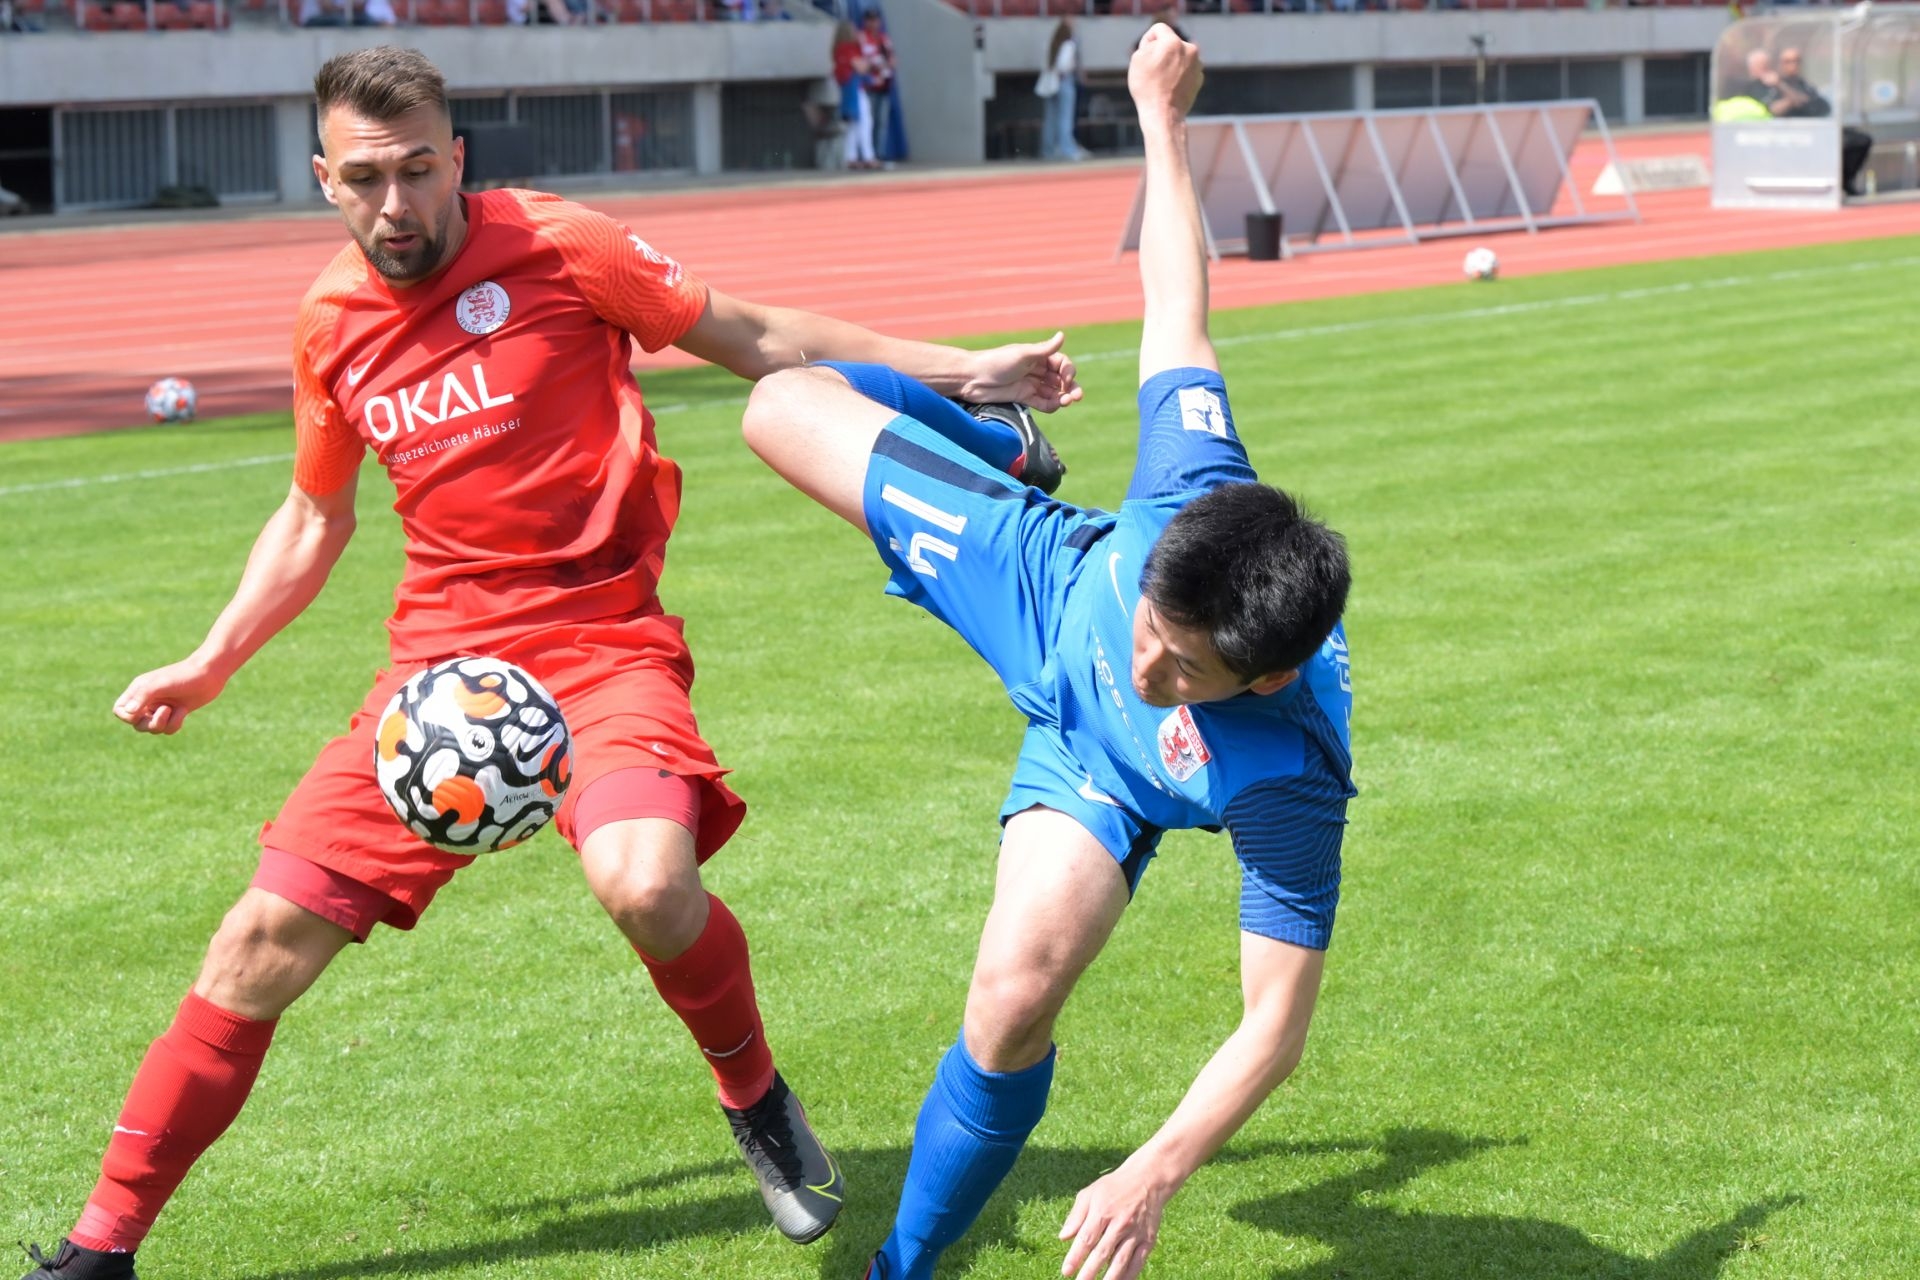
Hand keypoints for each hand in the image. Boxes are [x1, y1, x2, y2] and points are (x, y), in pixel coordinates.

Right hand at [115, 657, 226, 734]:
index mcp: (139, 690)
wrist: (210, 673)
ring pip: (153, 728)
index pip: (119, 710)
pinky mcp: (175, 713)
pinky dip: (176, 723)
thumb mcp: (161, 684)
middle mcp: (147, 700)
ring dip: (164, 723)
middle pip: (137, 724)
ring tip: (175, 709)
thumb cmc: (184, 676)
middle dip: (151, 723)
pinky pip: (168, 728)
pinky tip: (184, 710)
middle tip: (165, 711)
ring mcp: (161, 707)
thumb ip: (143, 696)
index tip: (141, 714)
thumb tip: (129, 712)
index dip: (126, 717)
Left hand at [959, 331, 1082, 411]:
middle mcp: (1036, 369)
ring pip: (1054, 393)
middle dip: (1071, 388)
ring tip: (1065, 402)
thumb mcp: (1022, 354)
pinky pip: (1042, 403)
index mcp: (1038, 356)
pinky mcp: (1023, 397)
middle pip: (1061, 379)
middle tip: (1075, 397)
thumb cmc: (996, 362)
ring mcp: (1030, 384)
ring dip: (1063, 398)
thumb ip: (1044, 349)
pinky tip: (1054, 406)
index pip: (1062, 363)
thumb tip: (1062, 335)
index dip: (1069, 372)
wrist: (972, 378)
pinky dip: (1051, 406)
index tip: (1066, 380)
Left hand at [1057, 1160, 1176, 1279]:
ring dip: (1109, 1278)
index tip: (1066, 1271)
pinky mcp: (1148, 1240)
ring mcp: (1135, 1233)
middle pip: (1102, 1253)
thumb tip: (1063, 1237)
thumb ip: (1076, 1216)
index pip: (1086, 1239)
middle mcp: (1120, 1223)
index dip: (1075, 1257)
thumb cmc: (1114, 1187)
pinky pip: (1138, 1262)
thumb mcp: (1091, 1193)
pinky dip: (1129, 1276)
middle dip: (1089, 1272)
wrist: (1149, 1179)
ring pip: (1120, 1261)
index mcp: (1103, 1211)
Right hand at [1128, 24, 1202, 118]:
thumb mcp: (1138, 59)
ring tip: (1161, 80)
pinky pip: (1186, 70)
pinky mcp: (1199, 78)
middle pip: (1171, 43)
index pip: (1159, 29)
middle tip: (1152, 70)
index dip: (1148, 39)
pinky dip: (1178, 75)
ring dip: (1171, 63)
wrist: (1163, 114)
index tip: (1144, 54)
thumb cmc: (1147, 87)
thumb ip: (1148, 44)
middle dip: (1161, 52)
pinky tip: (1170, 87)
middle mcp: (1189, 49)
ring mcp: (1197, 65)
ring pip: (1179, 56)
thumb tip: (1157, 44)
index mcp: (1173, 42)